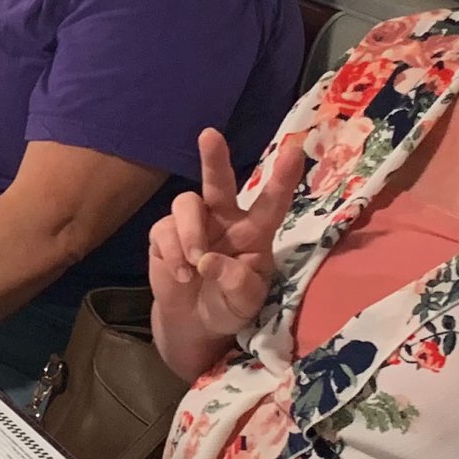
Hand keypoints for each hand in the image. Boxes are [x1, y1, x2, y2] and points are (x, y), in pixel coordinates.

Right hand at [148, 130, 305, 377]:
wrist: (195, 324)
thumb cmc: (230, 306)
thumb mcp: (245, 302)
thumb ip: (236, 283)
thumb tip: (208, 261)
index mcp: (254, 232)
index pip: (271, 201)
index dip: (283, 176)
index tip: (294, 149)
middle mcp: (224, 220)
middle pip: (219, 182)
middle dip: (214, 158)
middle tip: (209, 135)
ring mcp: (193, 224)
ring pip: (187, 203)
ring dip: (190, 233)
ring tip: (194, 264)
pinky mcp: (165, 234)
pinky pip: (164, 229)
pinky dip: (173, 252)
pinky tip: (181, 275)